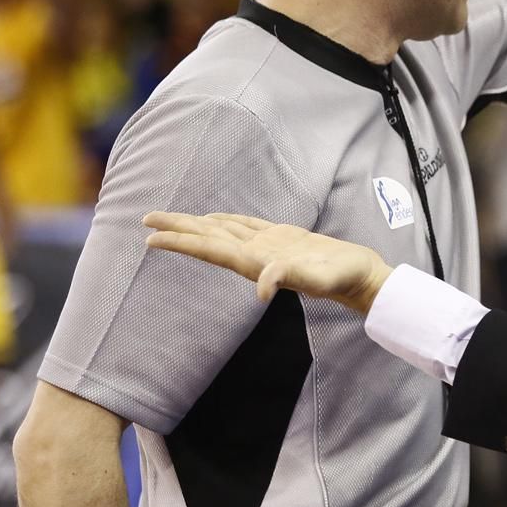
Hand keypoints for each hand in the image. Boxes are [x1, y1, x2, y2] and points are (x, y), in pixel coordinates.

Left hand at [143, 213, 392, 313]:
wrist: (361, 279)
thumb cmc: (341, 278)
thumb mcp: (318, 279)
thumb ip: (289, 279)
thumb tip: (263, 289)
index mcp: (256, 262)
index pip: (209, 249)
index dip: (180, 242)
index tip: (151, 237)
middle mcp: (255, 255)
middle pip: (208, 238)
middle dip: (178, 228)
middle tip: (145, 219)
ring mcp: (267, 247)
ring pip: (223, 231)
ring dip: (196, 224)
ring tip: (171, 218)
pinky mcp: (282, 239)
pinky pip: (245, 226)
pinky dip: (226, 220)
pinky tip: (215, 219)